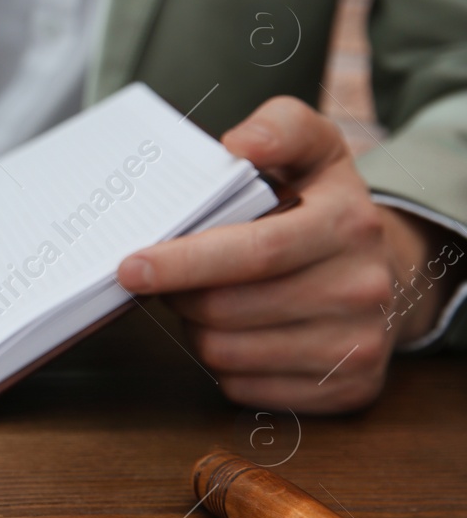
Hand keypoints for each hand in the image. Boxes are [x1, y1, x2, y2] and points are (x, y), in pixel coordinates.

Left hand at [117, 96, 449, 411]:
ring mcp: (357, 346)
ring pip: (227, 354)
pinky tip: (239, 333)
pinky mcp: (348, 390)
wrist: (387, 271)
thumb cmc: (324, 206)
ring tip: (209, 300)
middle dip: (179, 295)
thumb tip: (240, 143)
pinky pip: (244, 388)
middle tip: (168, 278)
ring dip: (198, 329)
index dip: (183, 262)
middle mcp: (361, 289)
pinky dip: (225, 365)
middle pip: (226, 310)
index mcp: (347, 224)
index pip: (253, 252)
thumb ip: (279, 127)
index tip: (130, 266)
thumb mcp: (313, 149)